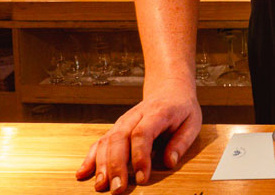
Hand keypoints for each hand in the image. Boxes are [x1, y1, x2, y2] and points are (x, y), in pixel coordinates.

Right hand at [75, 79, 200, 192]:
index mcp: (158, 112)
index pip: (143, 133)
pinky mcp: (116, 128)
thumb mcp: (192, 122)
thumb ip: (181, 142)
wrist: (169, 90)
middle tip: (117, 189)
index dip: (140, 157)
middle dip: (116, 166)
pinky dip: (90, 157)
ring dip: (101, 165)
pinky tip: (82, 173)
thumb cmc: (181, 109)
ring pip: (107, 141)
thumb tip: (170, 162)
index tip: (143, 178)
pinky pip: (100, 142)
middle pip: (120, 139)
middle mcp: (136, 116)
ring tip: (100, 186)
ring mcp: (123, 121)